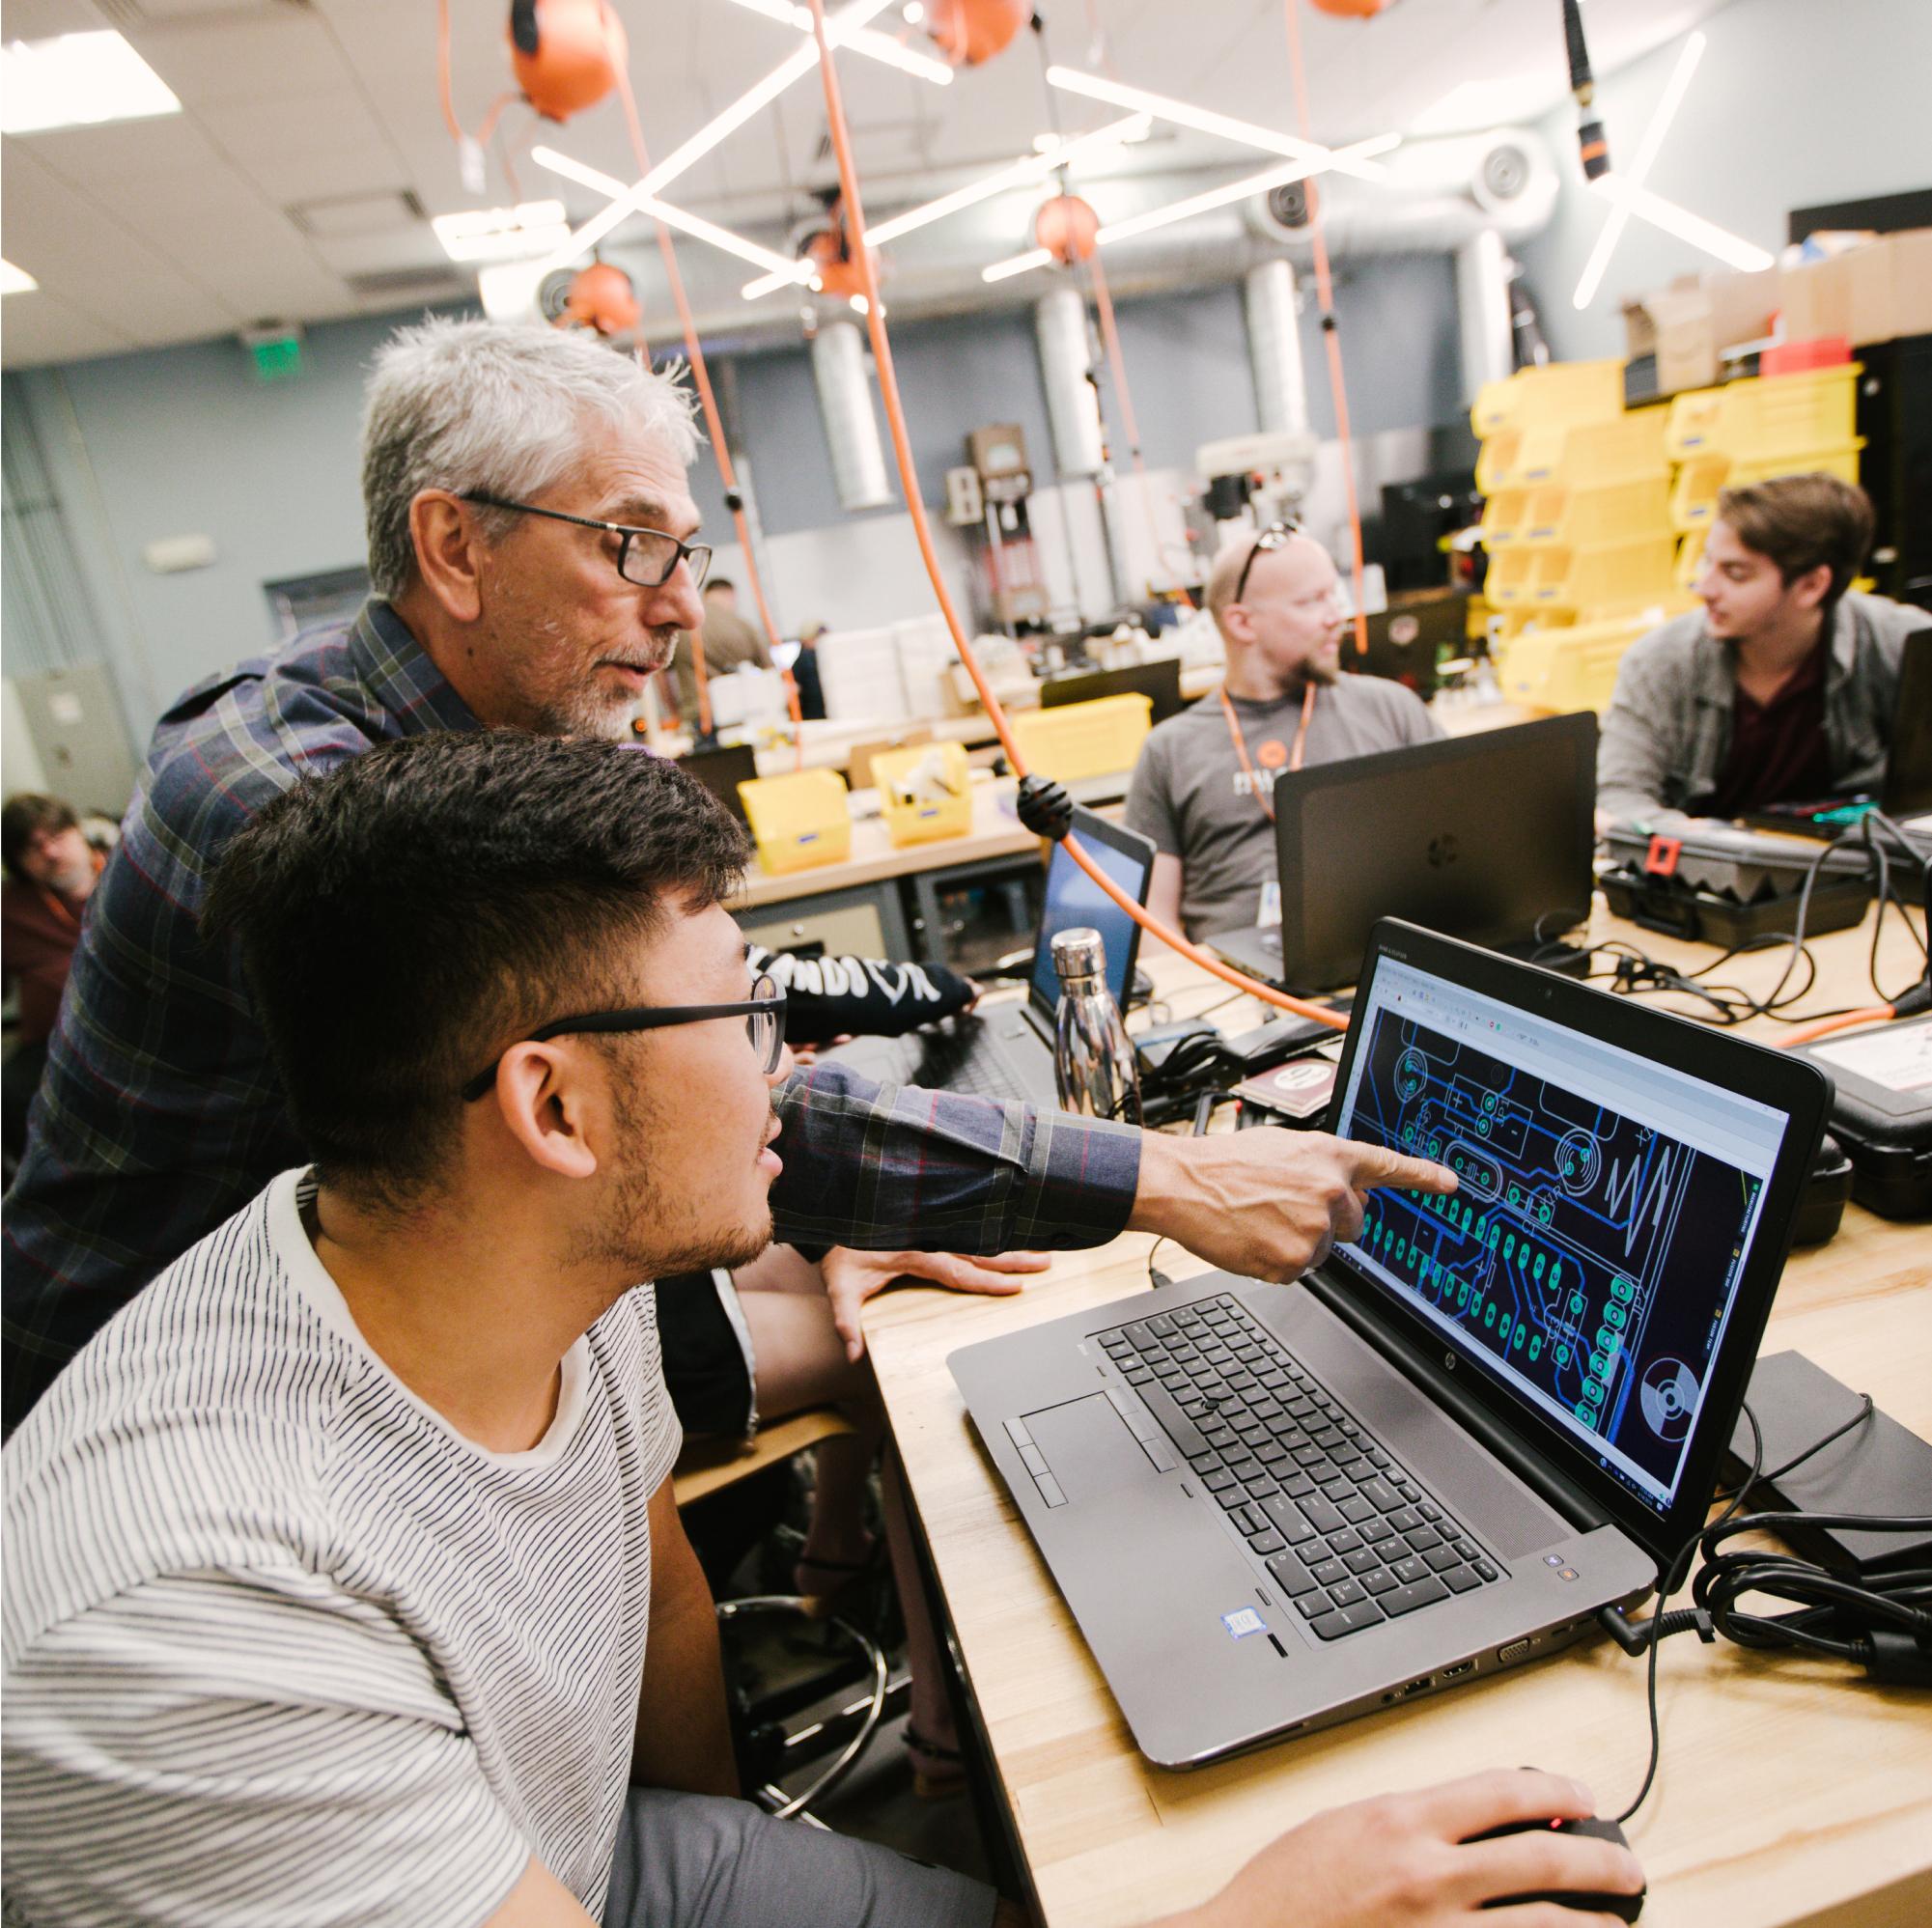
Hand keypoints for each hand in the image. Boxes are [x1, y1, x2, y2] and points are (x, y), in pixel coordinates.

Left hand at [820, 1246, 1050, 1361]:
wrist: (832, 1220)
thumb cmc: (840, 1254)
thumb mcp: (839, 1287)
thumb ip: (846, 1321)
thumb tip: (853, 1354)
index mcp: (914, 1254)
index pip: (958, 1269)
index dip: (988, 1280)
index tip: (1016, 1288)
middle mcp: (928, 1238)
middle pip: (979, 1249)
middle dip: (1013, 1257)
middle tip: (1046, 1261)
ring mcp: (932, 1229)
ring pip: (978, 1236)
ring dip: (1008, 1244)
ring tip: (1040, 1248)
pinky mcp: (931, 1225)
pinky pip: (968, 1229)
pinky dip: (992, 1233)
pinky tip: (1010, 1236)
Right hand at [1128, 1127, 1454, 1282]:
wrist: (1183, 1184)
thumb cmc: (1224, 1164)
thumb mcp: (1282, 1147)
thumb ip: (1321, 1165)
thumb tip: (1344, 1187)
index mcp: (1329, 1155)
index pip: (1388, 1166)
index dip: (1423, 1176)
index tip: (1451, 1185)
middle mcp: (1331, 1190)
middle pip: (1354, 1221)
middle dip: (1327, 1219)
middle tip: (1284, 1207)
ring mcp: (1315, 1228)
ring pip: (1323, 1248)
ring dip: (1297, 1240)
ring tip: (1260, 1218)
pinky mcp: (1294, 1260)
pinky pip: (1298, 1269)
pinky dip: (1276, 1260)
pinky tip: (1253, 1238)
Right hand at [1167, 1769, 1642, 1927]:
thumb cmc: (1286, 1892)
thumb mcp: (1345, 1826)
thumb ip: (1413, 1820)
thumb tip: (1473, 1819)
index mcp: (1403, 1823)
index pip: (1504, 1793)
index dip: (1555, 1792)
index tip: (1581, 1799)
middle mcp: (1430, 1879)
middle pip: (1543, 1861)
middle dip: (1599, 1862)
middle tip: (1628, 1867)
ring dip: (1592, 1924)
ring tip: (1616, 1923)